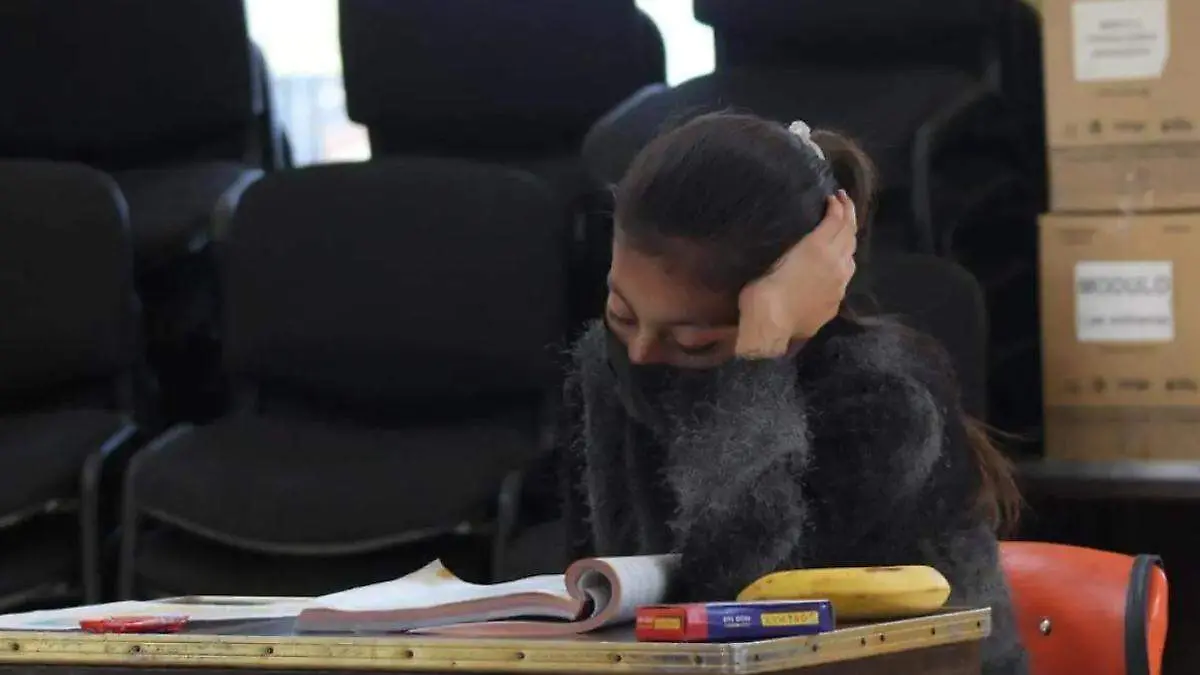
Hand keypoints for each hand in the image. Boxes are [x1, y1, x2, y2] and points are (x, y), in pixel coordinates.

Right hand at [735, 191, 857, 358]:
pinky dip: (844, 261)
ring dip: (849, 239)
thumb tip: (797, 249)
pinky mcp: (836, 301)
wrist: (771, 327)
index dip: (837, 205)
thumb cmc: (763, 290)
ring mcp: (839, 284)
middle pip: (849, 234)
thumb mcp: (773, 261)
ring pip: (851, 256)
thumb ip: (793, 251)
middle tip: (844, 202)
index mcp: (817, 248)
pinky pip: (846, 276)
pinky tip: (837, 263)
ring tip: (843, 231)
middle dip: (848, 215)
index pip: (836, 220)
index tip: (834, 196)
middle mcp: (835, 263)